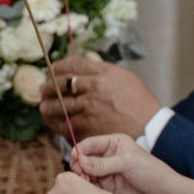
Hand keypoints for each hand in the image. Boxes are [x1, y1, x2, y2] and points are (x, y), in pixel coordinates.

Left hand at [44, 54, 162, 139]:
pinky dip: (55, 122)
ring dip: (47, 105)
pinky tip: (53, 121)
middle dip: (48, 87)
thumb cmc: (139, 103)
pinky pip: (64, 124)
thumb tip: (79, 70)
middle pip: (60, 84)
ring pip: (58, 106)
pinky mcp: (87, 129)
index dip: (57, 67)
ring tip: (44, 106)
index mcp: (103, 73)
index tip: (53, 71)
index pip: (71, 64)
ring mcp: (89, 110)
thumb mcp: (123, 77)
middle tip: (43, 89)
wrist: (150, 128)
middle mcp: (94, 89)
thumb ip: (100, 72)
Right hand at [70, 134, 193, 193]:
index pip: (91, 143)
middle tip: (80, 174)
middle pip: (85, 158)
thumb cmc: (151, 172)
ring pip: (86, 173)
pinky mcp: (107, 188)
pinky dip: (87, 188)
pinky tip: (89, 191)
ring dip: (82, 177)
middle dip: (80, 165)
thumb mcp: (127, 162)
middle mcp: (108, 156)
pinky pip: (91, 186)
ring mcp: (107, 172)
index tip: (74, 158)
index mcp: (114, 143)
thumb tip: (80, 161)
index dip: (80, 150)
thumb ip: (103, 163)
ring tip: (86, 183)